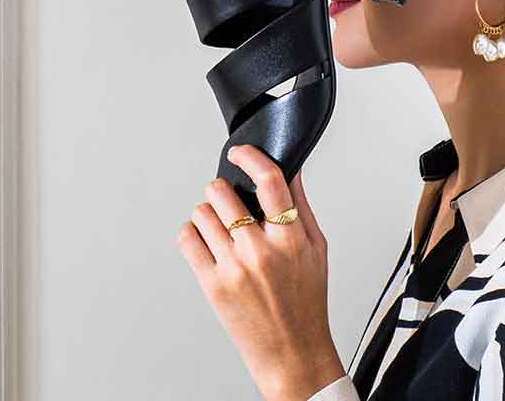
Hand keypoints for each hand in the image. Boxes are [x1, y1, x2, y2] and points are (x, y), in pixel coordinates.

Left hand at [176, 145, 346, 400]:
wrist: (292, 353)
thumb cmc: (307, 302)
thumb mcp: (317, 248)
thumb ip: (301, 206)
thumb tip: (291, 169)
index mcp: (292, 239)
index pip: (270, 181)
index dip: (252, 157)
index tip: (241, 152)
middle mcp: (261, 251)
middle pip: (225, 193)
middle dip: (223, 188)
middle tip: (228, 196)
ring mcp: (234, 269)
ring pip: (203, 213)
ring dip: (208, 210)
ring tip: (220, 222)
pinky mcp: (213, 286)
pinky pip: (188, 240)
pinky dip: (192, 232)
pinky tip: (206, 239)